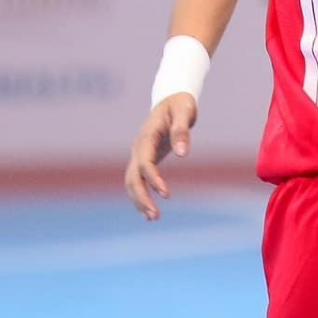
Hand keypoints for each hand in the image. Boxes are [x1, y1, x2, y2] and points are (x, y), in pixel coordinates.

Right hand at [125, 93, 197, 221]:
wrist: (172, 98)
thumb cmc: (180, 104)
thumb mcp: (184, 112)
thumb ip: (182, 131)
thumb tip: (182, 154)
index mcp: (146, 137)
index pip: (144, 163)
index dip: (153, 179)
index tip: (167, 194)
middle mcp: (138, 148)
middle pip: (132, 178)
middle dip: (141, 198)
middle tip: (155, 216)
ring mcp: (139, 154)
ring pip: (132, 182)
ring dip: (140, 201)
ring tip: (153, 219)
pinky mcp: (145, 159)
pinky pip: (138, 181)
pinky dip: (141, 196)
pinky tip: (150, 212)